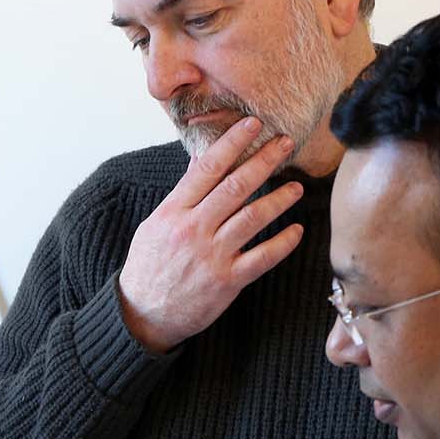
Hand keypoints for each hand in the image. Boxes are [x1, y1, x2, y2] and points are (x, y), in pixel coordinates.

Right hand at [117, 117, 306, 352]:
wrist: (142, 314)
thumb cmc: (149, 266)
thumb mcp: (156, 223)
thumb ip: (182, 193)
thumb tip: (200, 158)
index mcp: (174, 211)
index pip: (207, 168)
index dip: (232, 143)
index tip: (252, 124)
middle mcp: (193, 229)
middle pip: (234, 186)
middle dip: (263, 161)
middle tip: (285, 143)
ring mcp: (211, 255)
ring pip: (252, 218)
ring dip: (279, 199)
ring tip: (296, 186)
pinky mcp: (227, 281)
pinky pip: (262, 258)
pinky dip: (282, 243)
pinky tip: (297, 231)